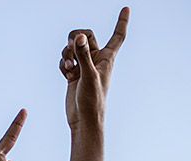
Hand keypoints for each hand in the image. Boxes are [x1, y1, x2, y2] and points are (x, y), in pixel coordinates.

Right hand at [59, 8, 129, 128]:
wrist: (83, 119)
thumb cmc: (93, 101)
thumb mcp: (88, 76)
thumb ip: (83, 55)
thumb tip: (78, 37)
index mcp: (107, 59)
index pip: (117, 36)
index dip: (122, 22)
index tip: (126, 8)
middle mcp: (97, 60)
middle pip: (85, 35)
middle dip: (75, 39)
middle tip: (72, 47)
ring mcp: (84, 66)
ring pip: (72, 47)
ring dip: (67, 53)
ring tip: (69, 67)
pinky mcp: (74, 73)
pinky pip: (65, 58)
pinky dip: (63, 63)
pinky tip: (66, 74)